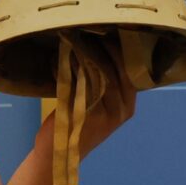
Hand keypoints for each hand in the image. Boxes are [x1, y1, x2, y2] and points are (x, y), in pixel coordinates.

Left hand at [70, 33, 137, 160]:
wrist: (56, 153)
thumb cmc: (77, 125)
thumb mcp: (97, 104)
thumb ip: (101, 82)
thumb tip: (93, 47)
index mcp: (127, 106)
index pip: (129, 72)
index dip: (119, 50)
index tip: (108, 32)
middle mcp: (120, 110)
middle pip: (116, 72)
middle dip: (104, 49)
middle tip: (90, 31)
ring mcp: (103, 114)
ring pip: (99, 76)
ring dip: (86, 56)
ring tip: (74, 39)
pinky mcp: (84, 115)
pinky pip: (79, 85)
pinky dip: (69, 69)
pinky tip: (60, 58)